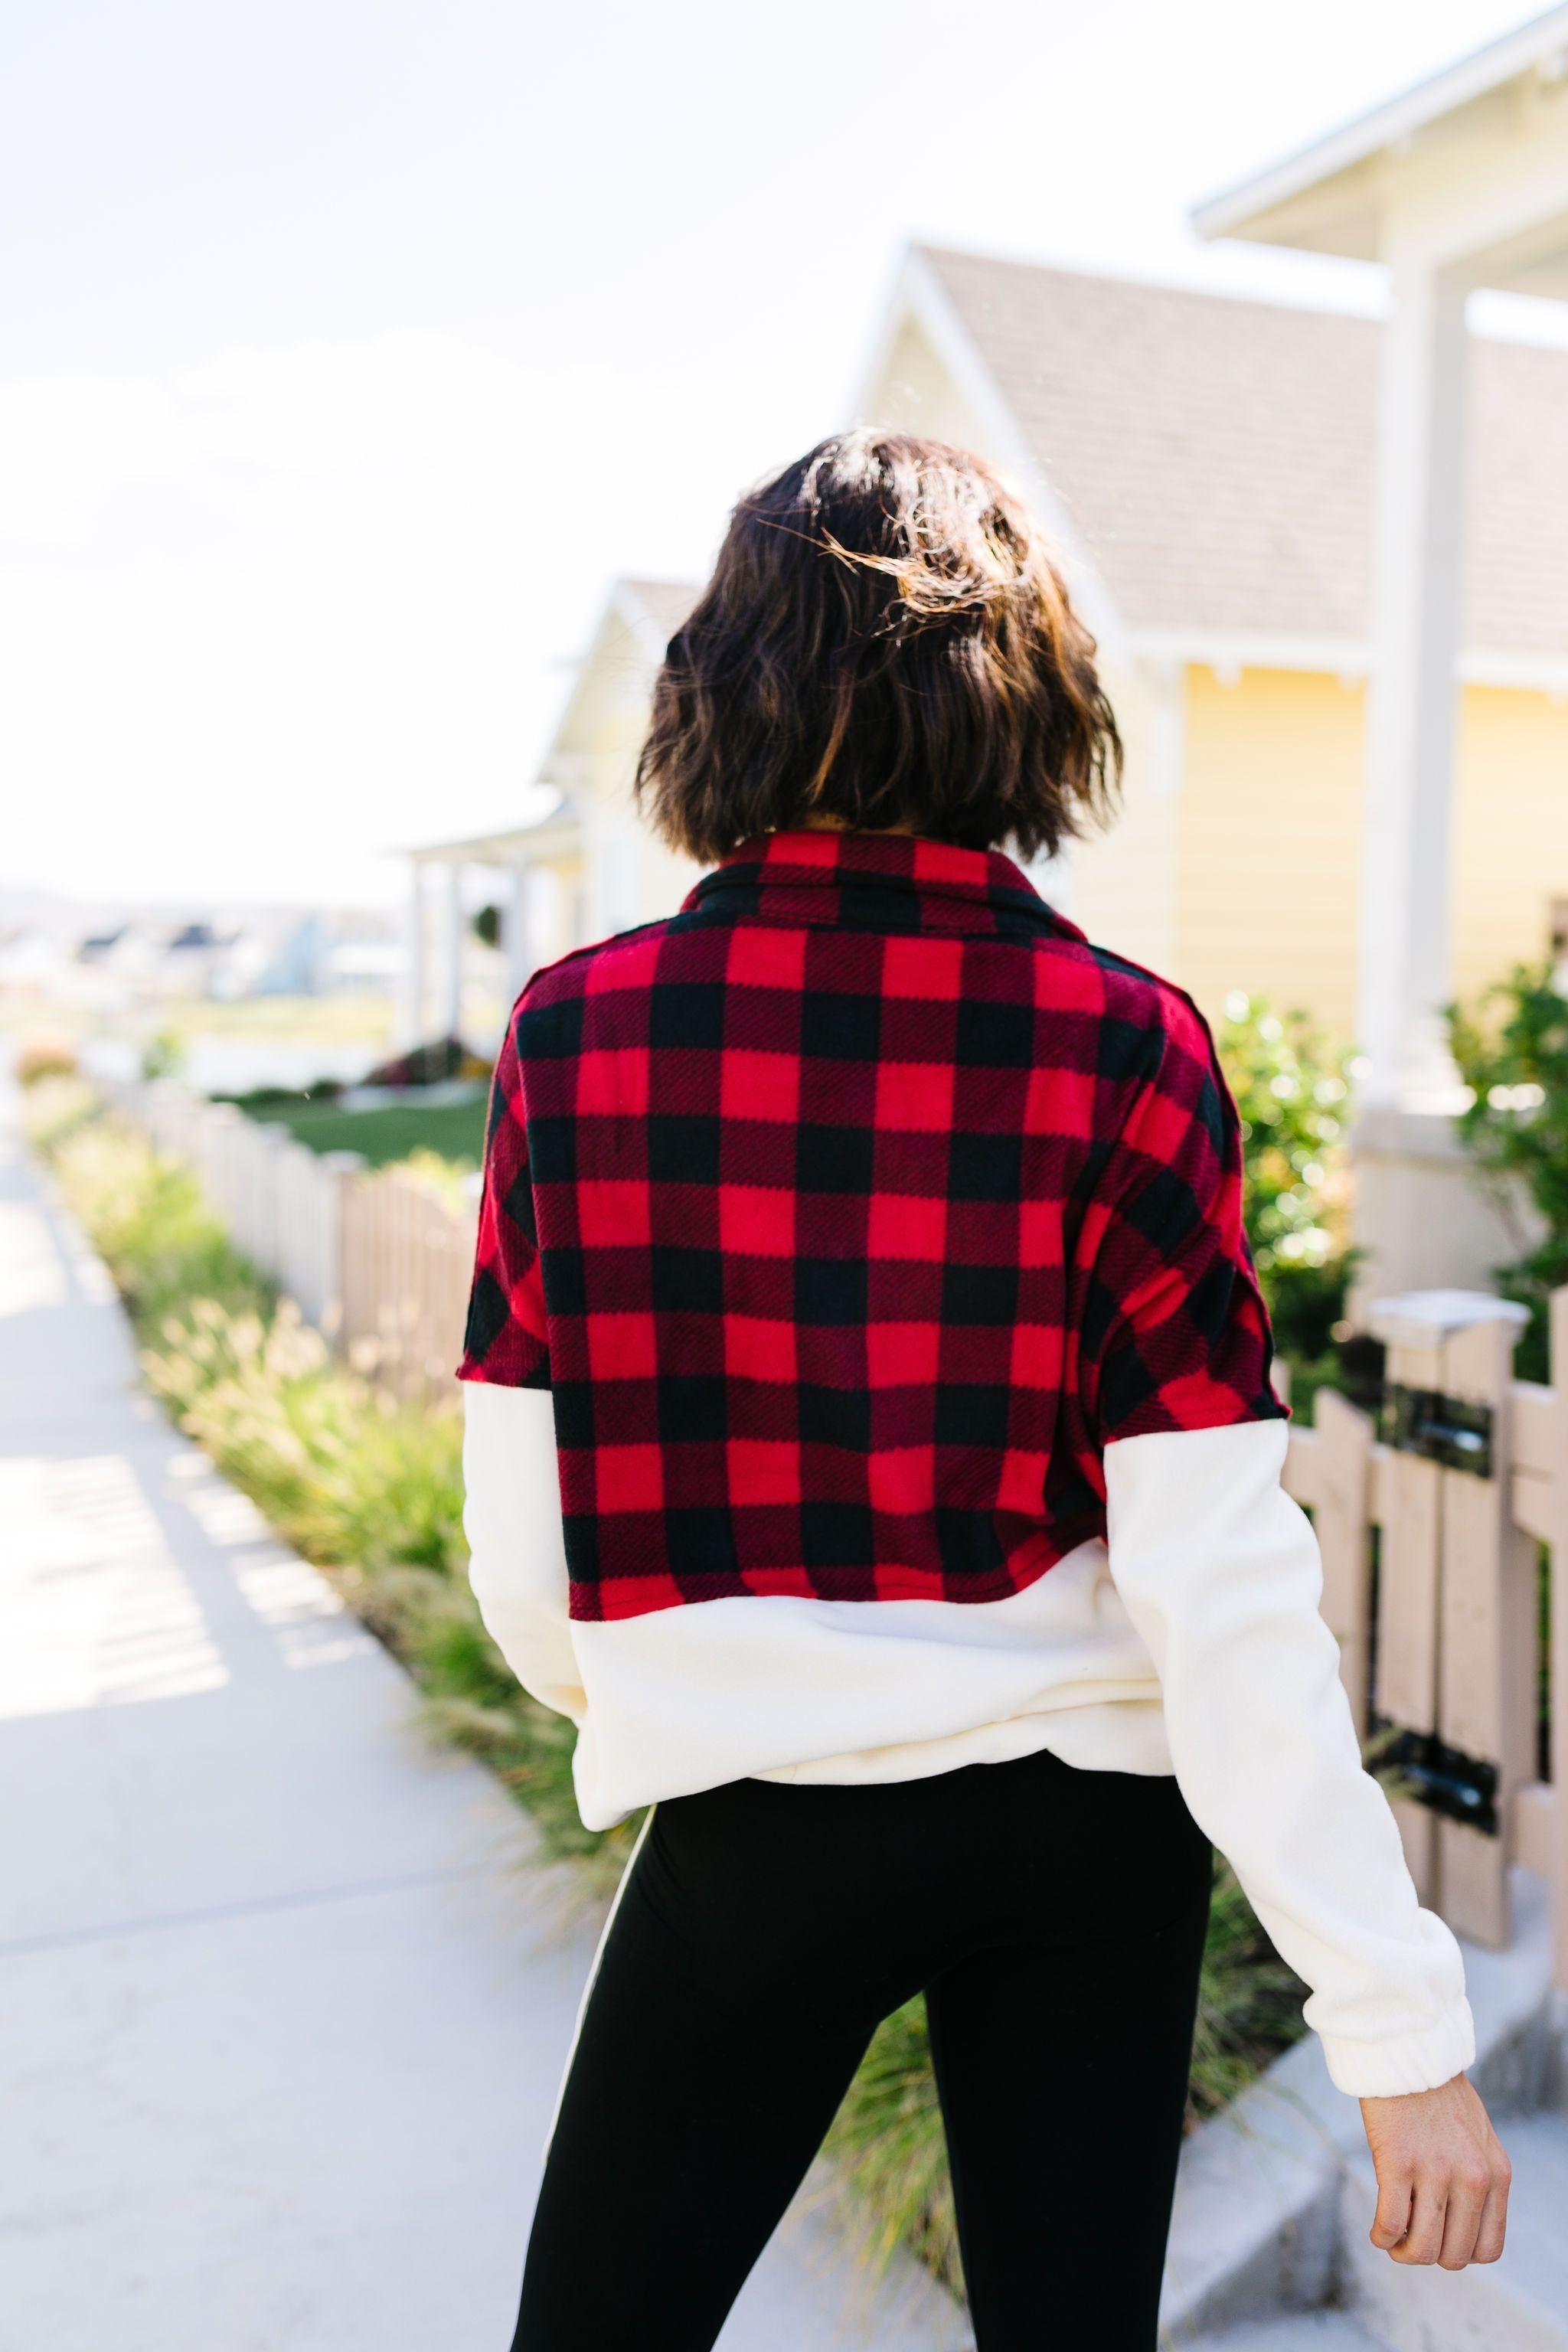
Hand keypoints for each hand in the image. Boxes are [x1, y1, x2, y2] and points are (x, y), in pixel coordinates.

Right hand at [1361, 2074, 1509, 2267]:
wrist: (1407, 2050)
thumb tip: (1457, 2223)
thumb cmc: (1437, 2093)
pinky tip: (1376, 2229)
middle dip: (1429, 2255)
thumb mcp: (1477, 2138)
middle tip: (1409, 2241)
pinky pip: (1391, 2223)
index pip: (1489, 2249)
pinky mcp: (1398, 2161)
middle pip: (1454, 2255)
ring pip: (1422, 2248)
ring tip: (1391, 2239)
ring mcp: (1436, 2171)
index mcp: (1496, 2174)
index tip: (1439, 2238)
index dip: (1460, 2253)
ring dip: (1403, 2252)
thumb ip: (1477, 2178)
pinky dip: (1381, 2236)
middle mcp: (1472, 2178)